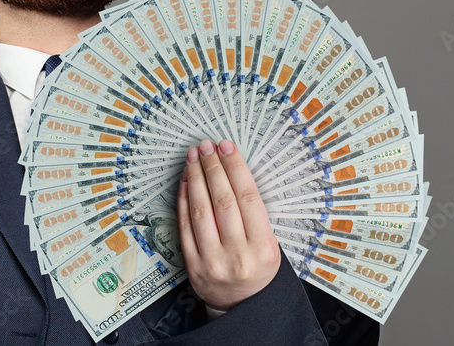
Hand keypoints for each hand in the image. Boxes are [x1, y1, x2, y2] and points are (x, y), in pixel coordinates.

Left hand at [177, 139, 280, 311]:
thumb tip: (233, 170)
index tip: (226, 147)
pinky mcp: (192, 264)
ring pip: (200, 209)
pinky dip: (184, 198)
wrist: (242, 306)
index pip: (247, 198)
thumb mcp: (270, 245)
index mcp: (263, 248)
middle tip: (207, 146)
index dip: (235, 167)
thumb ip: (254, 214)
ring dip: (196, 177)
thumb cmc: (258, 268)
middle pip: (222, 200)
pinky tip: (186, 180)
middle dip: (213, 167)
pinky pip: (185, 224)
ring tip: (194, 156)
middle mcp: (237, 255)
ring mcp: (212, 260)